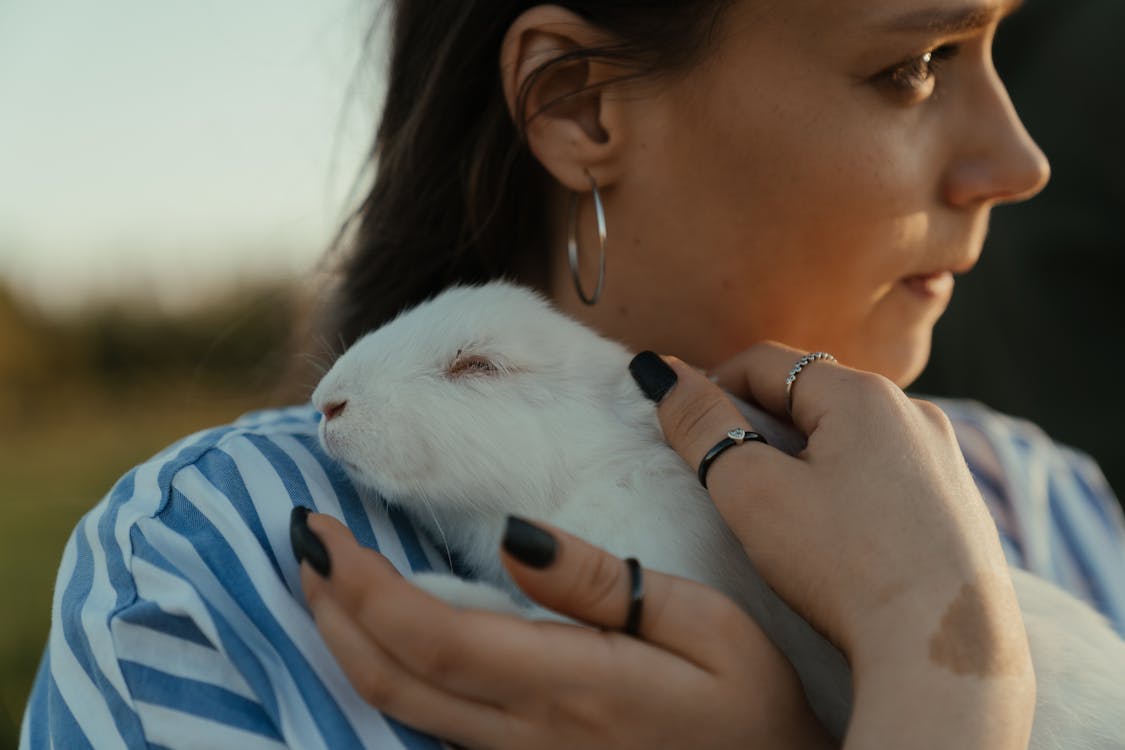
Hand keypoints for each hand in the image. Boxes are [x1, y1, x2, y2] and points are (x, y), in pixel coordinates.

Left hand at [294, 511, 835, 749]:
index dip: (356, 582)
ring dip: (344, 641)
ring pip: (398, 707)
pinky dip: (384, 672)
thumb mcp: (709, 625)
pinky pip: (430, 726)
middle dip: (327, 607)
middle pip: (389, 676)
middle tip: (300, 540)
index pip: (428, 633)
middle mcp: (525, 734)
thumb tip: (511, 533)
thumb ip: (602, 584)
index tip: (317, 526)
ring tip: (322, 579)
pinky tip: (381, 635)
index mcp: (567, 685)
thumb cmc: (754, 706)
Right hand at [629, 344, 1035, 746]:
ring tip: (780, 512)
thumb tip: (661, 371)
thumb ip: (700, 424)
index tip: (687, 430)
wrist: (942, 652)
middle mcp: (913, 412)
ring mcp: (944, 458)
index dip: (712, 387)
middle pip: (810, 396)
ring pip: (850, 435)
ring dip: (805, 457)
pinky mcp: (959, 503)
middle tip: (728, 477)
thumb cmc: (843, 566)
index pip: (764, 362)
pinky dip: (847, 486)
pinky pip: (886, 472)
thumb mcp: (750, 490)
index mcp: (863, 394)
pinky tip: (834, 536)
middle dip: (761, 425)